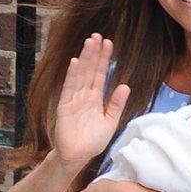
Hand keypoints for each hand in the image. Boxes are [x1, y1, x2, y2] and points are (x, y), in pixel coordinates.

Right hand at [53, 33, 130, 167]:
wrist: (78, 156)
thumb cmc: (93, 141)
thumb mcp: (110, 121)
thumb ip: (117, 104)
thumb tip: (126, 86)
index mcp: (95, 98)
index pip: (100, 74)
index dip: (104, 59)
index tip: (109, 43)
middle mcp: (84, 95)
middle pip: (90, 70)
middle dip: (94, 53)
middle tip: (98, 35)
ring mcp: (73, 99)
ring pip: (81, 75)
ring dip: (85, 58)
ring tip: (89, 42)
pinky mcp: (64, 106)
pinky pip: (69, 88)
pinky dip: (73, 75)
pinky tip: (76, 62)